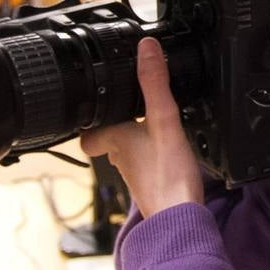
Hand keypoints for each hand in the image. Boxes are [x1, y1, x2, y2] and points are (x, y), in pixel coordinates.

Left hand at [80, 37, 203, 217]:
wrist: (180, 220)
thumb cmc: (169, 178)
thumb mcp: (164, 121)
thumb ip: (155, 84)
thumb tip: (146, 49)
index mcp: (114, 139)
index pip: (89, 125)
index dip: (90, 113)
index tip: (93, 98)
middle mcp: (119, 157)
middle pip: (107, 136)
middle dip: (116, 121)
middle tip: (126, 105)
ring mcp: (134, 173)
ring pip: (125, 149)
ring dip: (133, 136)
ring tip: (148, 122)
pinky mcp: (152, 184)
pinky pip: (145, 162)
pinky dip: (151, 152)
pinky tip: (166, 150)